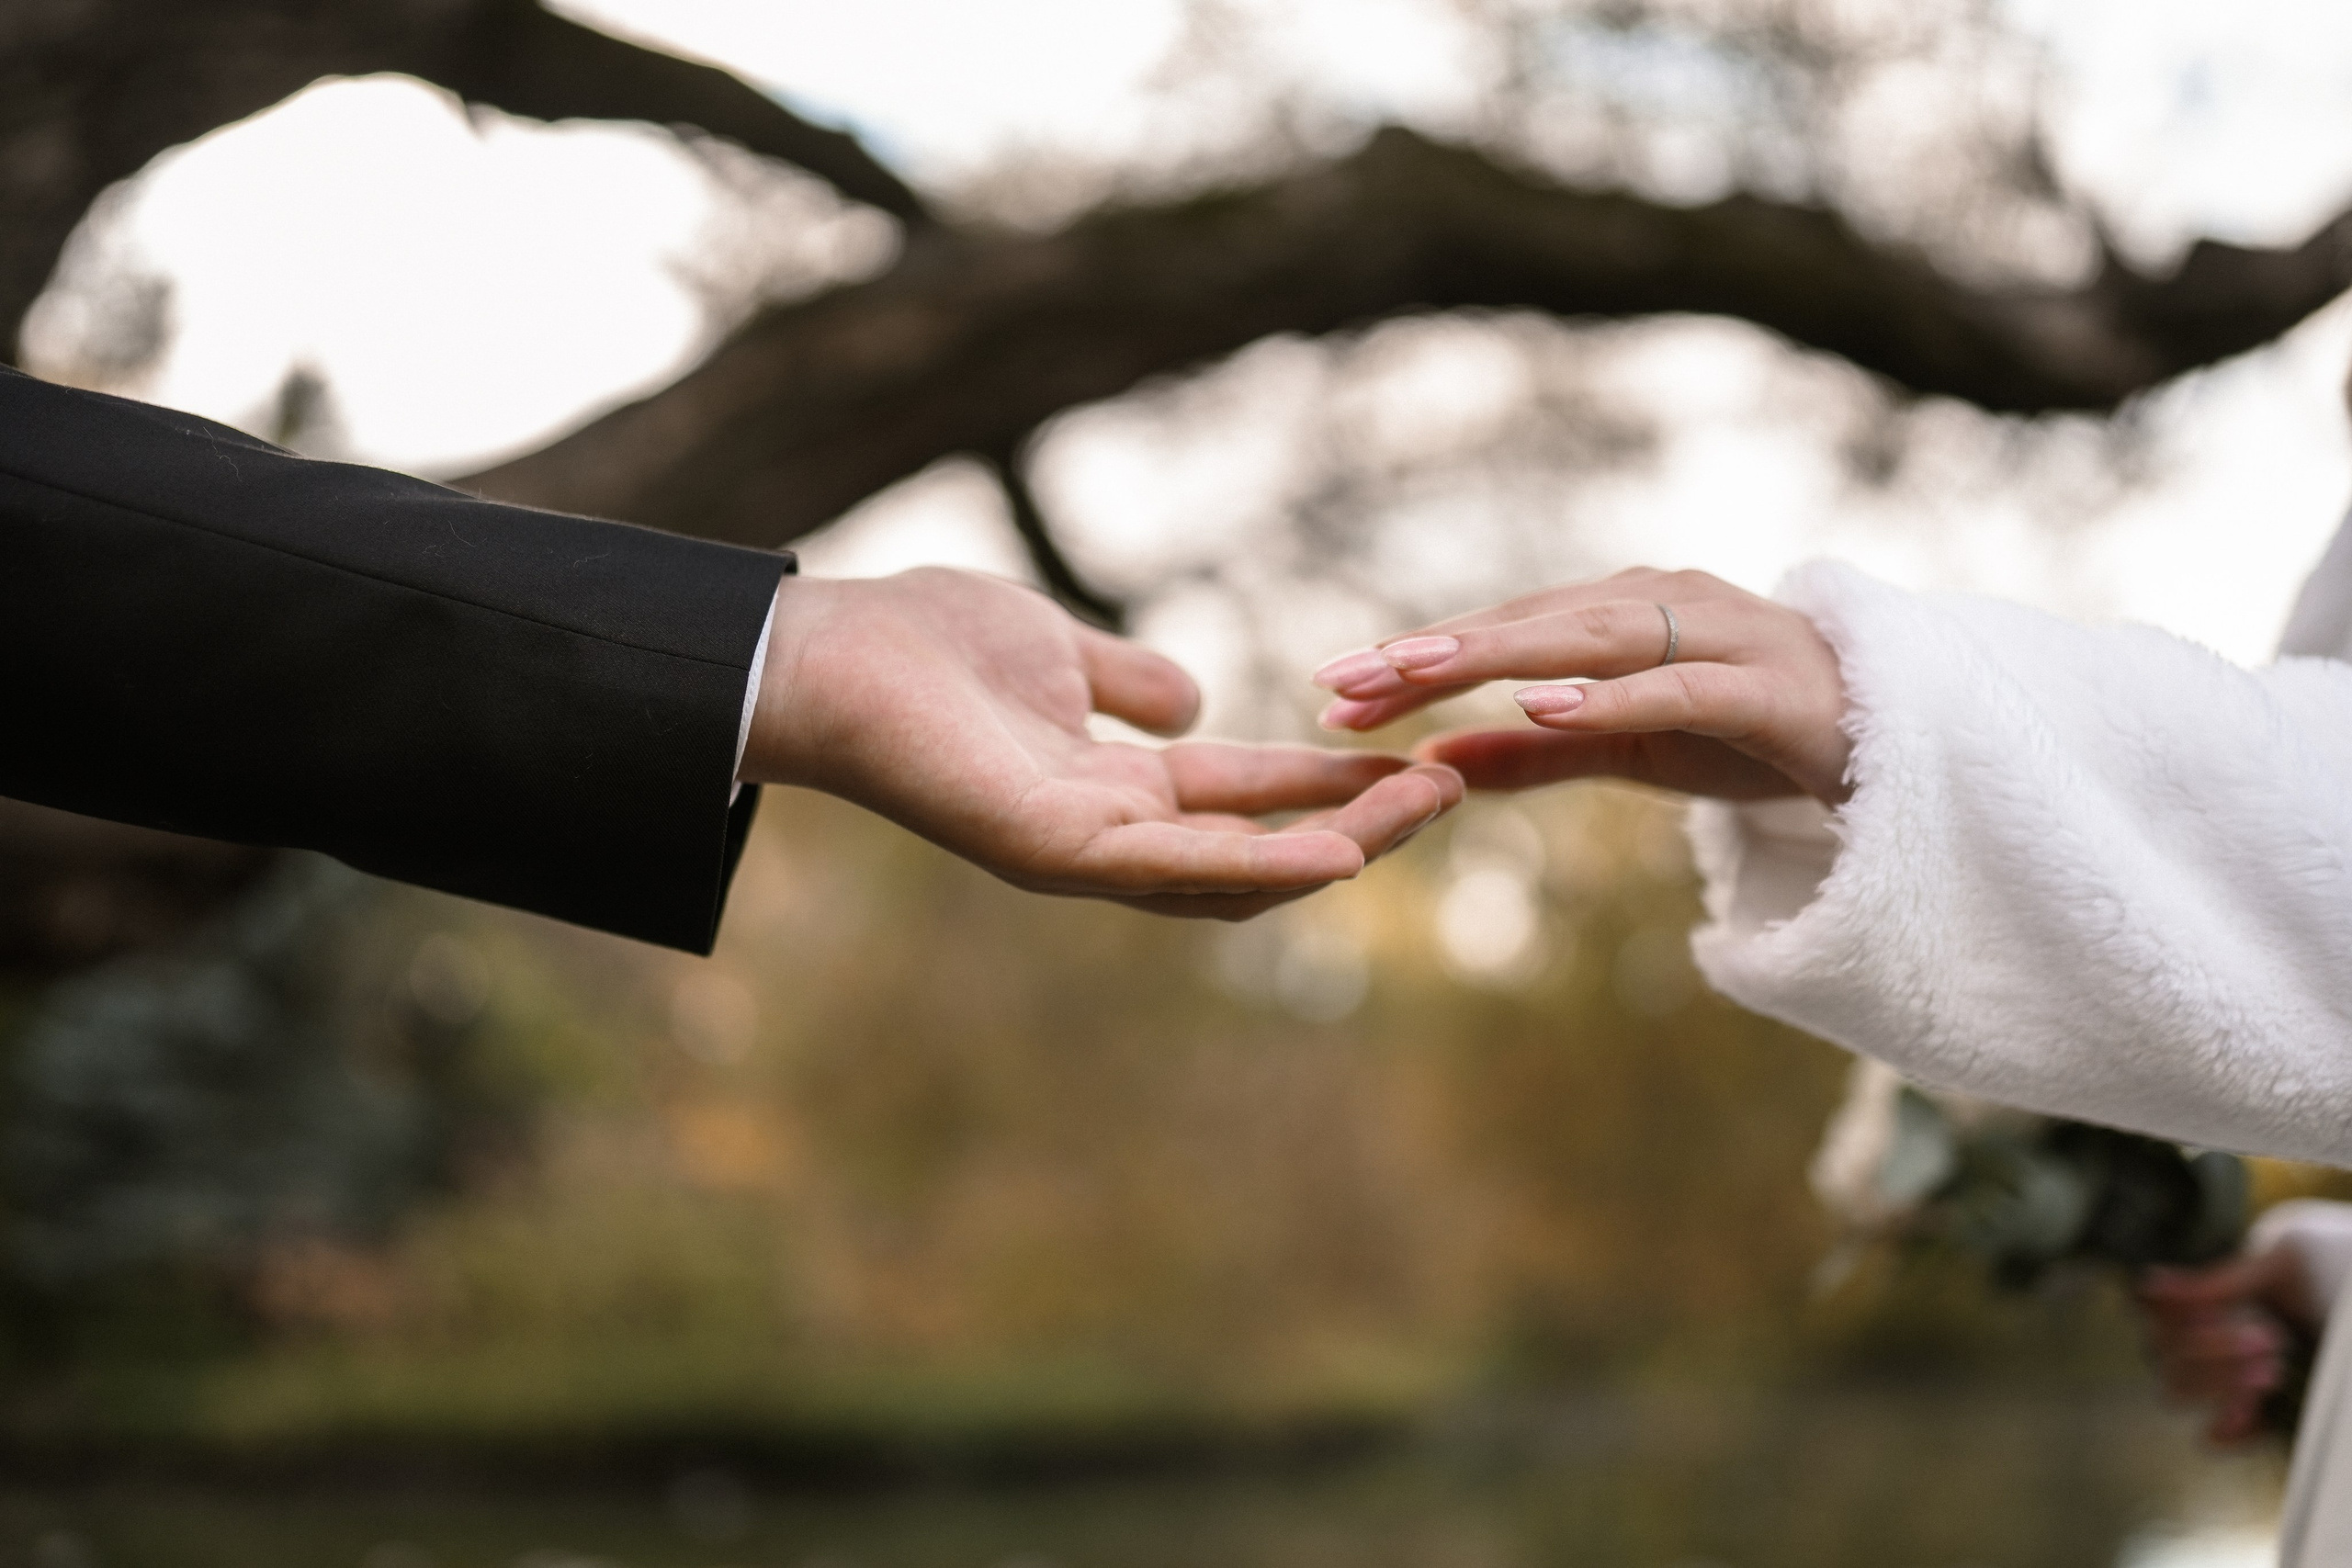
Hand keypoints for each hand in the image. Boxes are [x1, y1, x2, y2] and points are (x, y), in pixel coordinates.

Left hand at [742, 568, 1461, 917]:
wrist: (822, 652)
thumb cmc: (921, 645)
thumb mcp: (1058, 650)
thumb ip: (1128, 681)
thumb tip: (1195, 701)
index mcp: (1115, 788)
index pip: (1247, 798)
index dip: (1332, 786)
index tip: (1416, 759)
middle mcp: (1108, 836)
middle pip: (1261, 849)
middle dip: (1360, 825)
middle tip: (1451, 790)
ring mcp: (1082, 854)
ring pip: (1235, 873)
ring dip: (1335, 845)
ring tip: (1424, 810)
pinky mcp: (1051, 851)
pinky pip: (1173, 867)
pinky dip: (1258, 865)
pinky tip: (1336, 852)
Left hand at [1311, 567, 1850, 805]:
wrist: (1893, 747)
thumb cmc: (1747, 735)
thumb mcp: (1624, 752)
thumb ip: (1532, 757)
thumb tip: (1428, 765)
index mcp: (1619, 614)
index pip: (1498, 632)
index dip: (1416, 658)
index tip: (1331, 686)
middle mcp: (1661, 603)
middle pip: (1529, 623)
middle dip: (1433, 651)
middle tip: (1346, 677)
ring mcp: (1718, 636)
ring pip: (1591, 638)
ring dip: (1500, 655)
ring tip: (1420, 673)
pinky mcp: (1764, 689)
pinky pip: (1676, 688)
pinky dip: (1609, 694)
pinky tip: (1542, 705)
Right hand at [2137, 1246, 2323, 1445]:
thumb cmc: (2332, 1269)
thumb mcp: (2286, 1264)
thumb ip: (2221, 1282)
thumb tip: (2152, 1285)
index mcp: (2207, 1292)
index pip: (2150, 1304)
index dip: (2168, 1310)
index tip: (2211, 1311)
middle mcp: (2205, 1334)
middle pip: (2161, 1350)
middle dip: (2209, 1348)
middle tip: (2269, 1340)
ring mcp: (2225, 1376)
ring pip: (2177, 1388)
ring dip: (2218, 1381)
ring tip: (2273, 1373)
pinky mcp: (2254, 1413)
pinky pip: (2215, 1433)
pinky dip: (2228, 1426)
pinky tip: (2254, 1410)